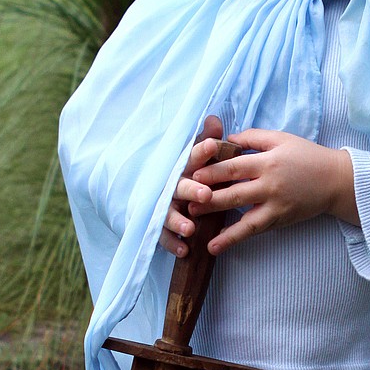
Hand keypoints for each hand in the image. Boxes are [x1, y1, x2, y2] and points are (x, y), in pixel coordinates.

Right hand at [159, 115, 223, 257]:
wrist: (154, 197)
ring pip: (167, 213)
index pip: (190, 157)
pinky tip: (184, 250)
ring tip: (190, 228)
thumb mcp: (197, 160)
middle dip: (191, 190)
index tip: (214, 146)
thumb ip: (206, 142)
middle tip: (206, 194)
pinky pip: (162, 236)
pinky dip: (172, 244)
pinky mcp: (158, 226)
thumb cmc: (186, 176)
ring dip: (178, 221)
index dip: (201, 151)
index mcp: (182, 169)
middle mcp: (170, 186)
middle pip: (178, 187)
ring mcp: (162, 207)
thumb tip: (214, 119)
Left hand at [187, 129, 357, 255]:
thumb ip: (253, 138)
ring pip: (243, 218)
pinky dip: (234, 239)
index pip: (234, 167)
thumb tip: (226, 141)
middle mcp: (271, 184)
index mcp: (268, 161)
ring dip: (219, 225)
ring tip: (196, 228)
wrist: (336, 181)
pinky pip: (254, 231)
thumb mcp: (281, 139)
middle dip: (208, 198)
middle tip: (185, 202)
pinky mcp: (280, 220)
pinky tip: (216, 246)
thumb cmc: (307, 156)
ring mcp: (276, 205)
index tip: (190, 175)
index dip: (211, 171)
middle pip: (234, 192)